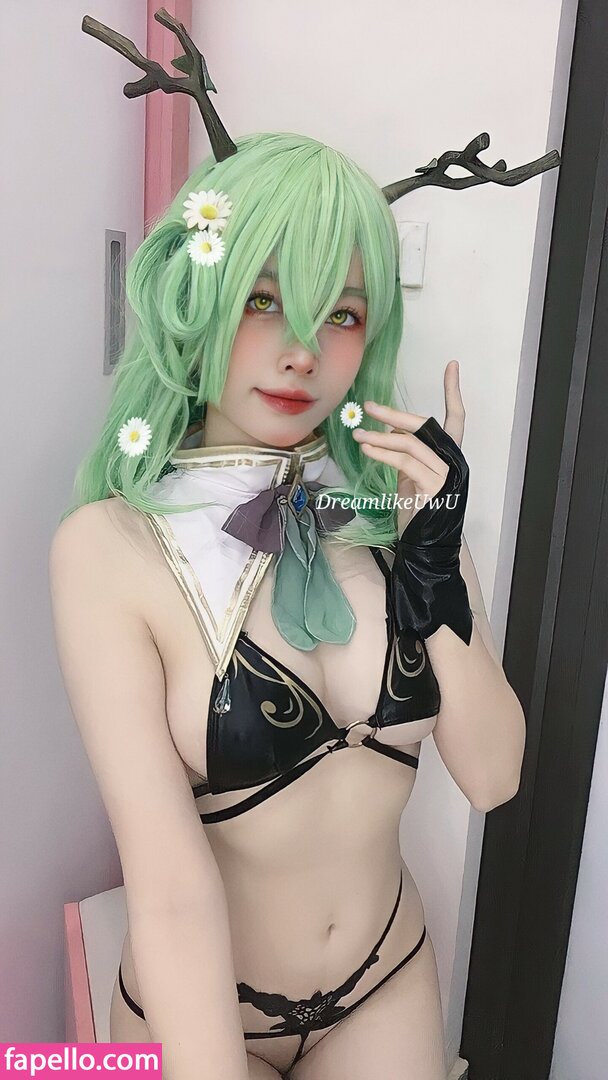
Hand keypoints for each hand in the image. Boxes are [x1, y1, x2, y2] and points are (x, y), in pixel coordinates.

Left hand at [351, 361, 472, 644]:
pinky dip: (385, 454)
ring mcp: (448, 476)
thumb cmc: (418, 519)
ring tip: (358, 435)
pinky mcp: (436, 489)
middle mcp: (455, 463)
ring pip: (413, 444)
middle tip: (371, 406)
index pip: (456, 419)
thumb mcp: (410, 483)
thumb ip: (406, 459)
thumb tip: (388, 440)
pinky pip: (406, 463)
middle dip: (397, 415)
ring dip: (382, 437)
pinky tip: (367, 450)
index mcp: (451, 459)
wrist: (429, 553)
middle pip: (428, 427)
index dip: (454, 392)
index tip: (452, 365)